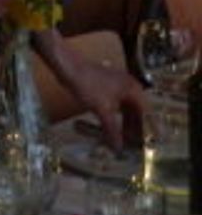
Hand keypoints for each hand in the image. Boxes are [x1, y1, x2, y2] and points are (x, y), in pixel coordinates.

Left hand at [39, 31, 146, 149]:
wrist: (68, 67)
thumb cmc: (88, 85)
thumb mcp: (102, 110)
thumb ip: (112, 129)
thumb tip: (118, 148)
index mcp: (134, 90)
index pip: (146, 114)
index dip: (144, 130)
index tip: (142, 144)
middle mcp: (129, 87)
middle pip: (136, 111)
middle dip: (134, 127)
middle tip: (132, 144)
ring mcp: (118, 86)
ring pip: (125, 108)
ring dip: (124, 122)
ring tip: (122, 138)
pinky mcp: (106, 87)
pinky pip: (115, 105)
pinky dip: (114, 116)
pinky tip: (110, 126)